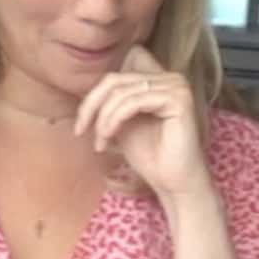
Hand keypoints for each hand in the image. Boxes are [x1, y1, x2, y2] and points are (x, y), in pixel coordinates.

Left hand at [76, 47, 210, 204]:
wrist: (172, 181)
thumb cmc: (149, 155)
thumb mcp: (120, 122)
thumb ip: (109, 103)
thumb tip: (85, 91)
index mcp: (157, 80)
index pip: (113, 77)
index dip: (91, 98)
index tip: (80, 124)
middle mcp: (170, 78)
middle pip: (114, 81)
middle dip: (91, 107)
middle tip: (81, 130)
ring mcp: (176, 86)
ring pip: (121, 92)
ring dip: (103, 119)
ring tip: (100, 141)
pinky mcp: (179, 99)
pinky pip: (133, 102)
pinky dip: (115, 120)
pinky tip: (109, 137)